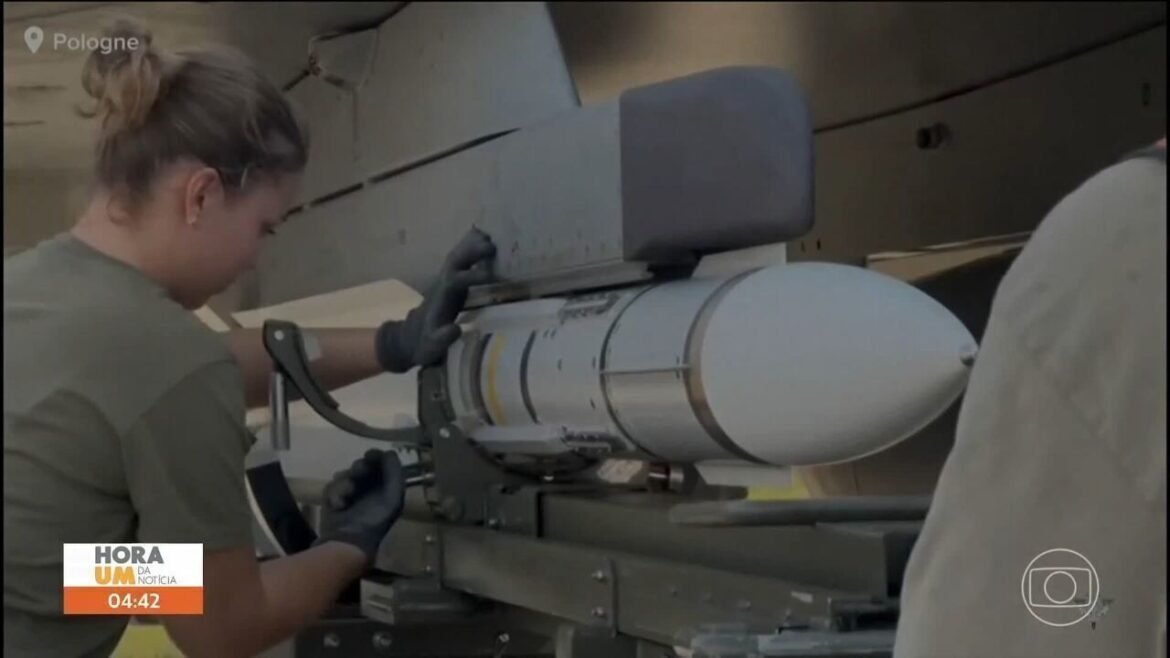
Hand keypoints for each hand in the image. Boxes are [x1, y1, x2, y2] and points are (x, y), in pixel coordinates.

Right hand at [314, 449, 405, 563]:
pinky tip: (338, 505)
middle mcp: (369, 489)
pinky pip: (331, 486)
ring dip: (345, 483)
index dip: (376, 457)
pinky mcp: (332, 500)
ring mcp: (349, 494)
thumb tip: (389, 452)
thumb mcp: (392, 496)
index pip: (381, 464)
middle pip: (361, 466)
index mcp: (386, 488)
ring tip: (347, 497)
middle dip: (358, 469)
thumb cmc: (373, 519)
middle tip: (357, 474)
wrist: (347, 541)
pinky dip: (334, 494)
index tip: (369, 455)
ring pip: (344, 474)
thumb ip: (395, 472)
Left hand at [375, 227, 495, 372]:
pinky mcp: (452, 281)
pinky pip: (461, 259)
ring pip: (457, 257)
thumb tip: (455, 329)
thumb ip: (441, 339)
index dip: (471, 276)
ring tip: (489, 235)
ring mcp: (446, 280)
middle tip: (493, 247)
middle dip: (472, 252)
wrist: (410, 338)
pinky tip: (482, 237)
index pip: (456, 281)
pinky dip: (469, 246)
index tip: (491, 276)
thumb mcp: (431, 347)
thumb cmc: (424, 344)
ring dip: (471, 245)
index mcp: (441, 298)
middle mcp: (443, 283)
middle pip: (456, 262)